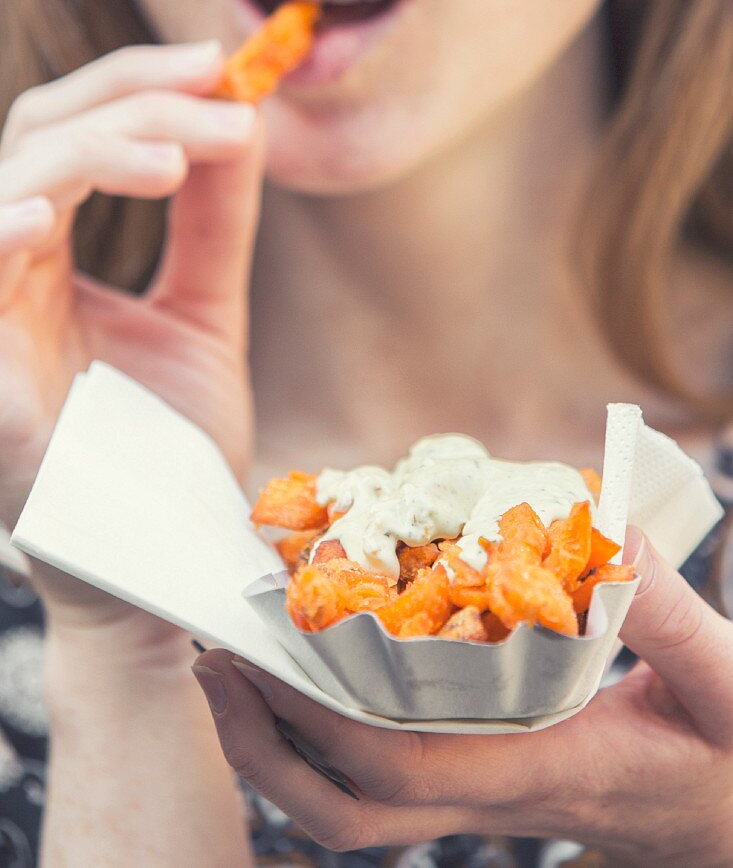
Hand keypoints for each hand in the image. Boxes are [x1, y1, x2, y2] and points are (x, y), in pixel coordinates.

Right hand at [0, 41, 263, 630]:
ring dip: (92, 150)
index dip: (139, 81)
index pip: (73, 128)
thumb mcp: (204, 314)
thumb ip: (214, 225)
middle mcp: (10, 268)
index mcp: (52, 253)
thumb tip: (243, 121)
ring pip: (9, 181)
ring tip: (179, 156)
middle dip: (133, 94)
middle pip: (39, 128)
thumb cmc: (169, 445)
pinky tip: (50, 209)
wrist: (161, 554)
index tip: (225, 65)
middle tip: (222, 91)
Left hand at [194, 529, 732, 866]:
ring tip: (235, 673)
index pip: (400, 767)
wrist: (731, 820)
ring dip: (280, 750)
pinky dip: (326, 741)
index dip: (317, 717)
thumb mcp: (727, 686)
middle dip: (265, 742)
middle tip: (216, 660)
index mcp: (539, 770)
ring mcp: (481, 795)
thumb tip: (608, 528)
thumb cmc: (728, 760)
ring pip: (354, 811)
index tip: (260, 649)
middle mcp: (493, 794)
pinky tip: (313, 684)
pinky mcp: (483, 781)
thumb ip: (673, 611)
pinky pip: (382, 782)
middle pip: (348, 808)